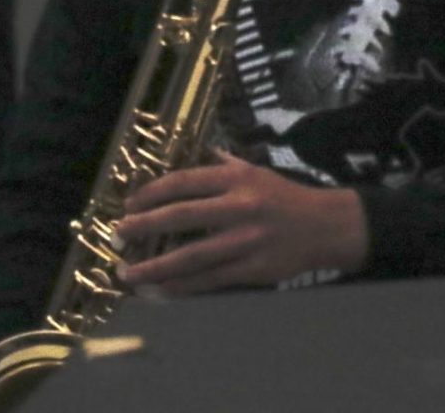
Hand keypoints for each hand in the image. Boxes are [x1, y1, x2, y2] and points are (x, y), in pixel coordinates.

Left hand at [113, 152, 368, 296]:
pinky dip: (182, 288)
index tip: (131, 204)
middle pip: (182, 216)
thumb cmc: (286, 196)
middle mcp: (239, 206)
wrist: (326, 225)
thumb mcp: (256, 171)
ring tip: (128, 273)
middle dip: (144, 225)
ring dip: (155, 266)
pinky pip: (210, 280)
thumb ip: (224, 164)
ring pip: (191, 255)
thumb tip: (195, 152)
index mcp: (237, 178)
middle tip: (118, 234)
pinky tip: (160, 292)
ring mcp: (246, 240)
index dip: (153, 192)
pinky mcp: (253, 269)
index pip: (185, 181)